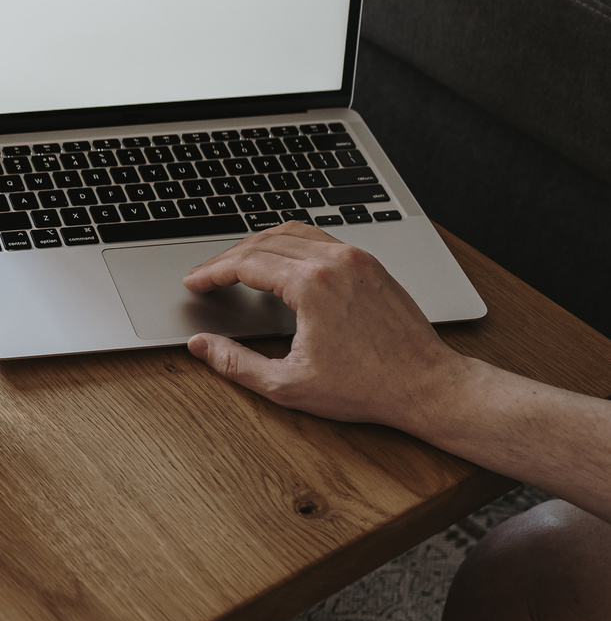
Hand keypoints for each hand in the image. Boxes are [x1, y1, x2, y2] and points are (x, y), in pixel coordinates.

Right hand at [181, 222, 469, 428]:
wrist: (426, 385)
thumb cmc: (366, 388)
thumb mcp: (288, 384)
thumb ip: (236, 363)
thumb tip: (202, 346)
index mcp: (311, 285)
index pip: (245, 263)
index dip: (211, 272)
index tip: (194, 283)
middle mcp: (334, 261)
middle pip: (263, 243)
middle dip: (227, 258)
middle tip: (206, 276)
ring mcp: (355, 258)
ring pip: (291, 232)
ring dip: (257, 244)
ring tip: (236, 265)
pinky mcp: (370, 263)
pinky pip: (319, 238)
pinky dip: (288, 244)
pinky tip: (279, 262)